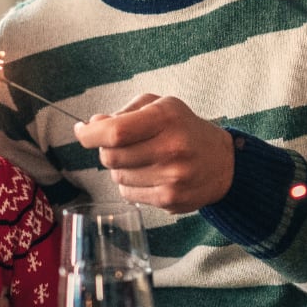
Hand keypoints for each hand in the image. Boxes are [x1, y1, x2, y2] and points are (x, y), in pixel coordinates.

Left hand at [73, 93, 234, 211]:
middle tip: (119, 145)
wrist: (224, 163)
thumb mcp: (161, 107)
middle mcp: (171, 148)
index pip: (114, 132)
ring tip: (142, 160)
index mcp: (166, 118)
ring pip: (117, 177)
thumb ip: (125, 113)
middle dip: (106, 150)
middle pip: (111, 157)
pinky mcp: (170, 199)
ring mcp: (172, 177)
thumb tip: (92, 125)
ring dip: (121, 168)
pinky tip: (149, 175)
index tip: (82, 131)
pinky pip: (129, 194)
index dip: (89, 134)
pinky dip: (131, 184)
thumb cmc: (185, 130)